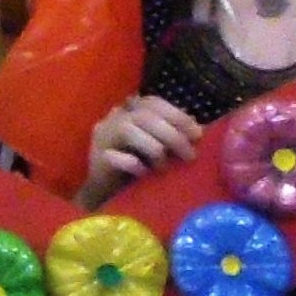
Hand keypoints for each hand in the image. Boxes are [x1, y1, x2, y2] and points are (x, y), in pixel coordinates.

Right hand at [82, 97, 202, 203]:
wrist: (106, 193)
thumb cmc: (136, 168)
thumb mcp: (158, 147)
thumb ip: (172, 135)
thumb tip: (200, 131)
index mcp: (129, 111)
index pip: (153, 102)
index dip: (177, 115)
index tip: (197, 134)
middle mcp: (113, 119)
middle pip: (144, 115)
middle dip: (172, 134)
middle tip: (190, 155)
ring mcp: (101, 138)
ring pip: (127, 129)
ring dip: (154, 148)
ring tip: (165, 167)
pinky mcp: (96, 160)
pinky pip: (114, 157)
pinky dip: (133, 164)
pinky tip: (145, 174)